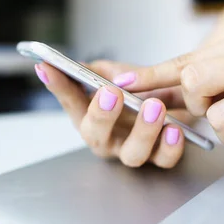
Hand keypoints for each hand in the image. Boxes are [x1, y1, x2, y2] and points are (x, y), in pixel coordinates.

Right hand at [35, 60, 194, 167]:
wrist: (171, 100)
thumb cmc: (135, 90)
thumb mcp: (110, 75)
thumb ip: (89, 72)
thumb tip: (59, 64)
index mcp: (89, 117)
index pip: (68, 99)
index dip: (58, 85)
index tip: (49, 67)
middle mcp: (106, 138)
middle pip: (96, 135)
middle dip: (101, 115)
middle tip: (111, 93)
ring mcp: (132, 150)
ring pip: (133, 153)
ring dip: (143, 131)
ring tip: (154, 107)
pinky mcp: (160, 157)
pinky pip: (164, 159)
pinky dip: (170, 147)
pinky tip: (174, 129)